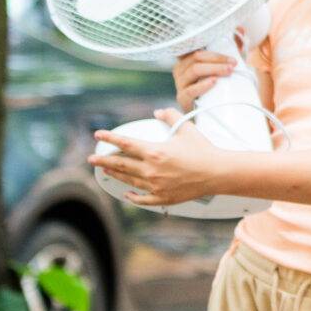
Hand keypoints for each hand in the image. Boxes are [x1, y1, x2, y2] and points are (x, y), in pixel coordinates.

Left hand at [88, 110, 220, 206]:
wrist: (218, 172)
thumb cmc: (204, 150)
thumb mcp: (186, 129)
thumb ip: (170, 117)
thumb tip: (158, 112)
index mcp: (155, 152)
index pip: (125, 143)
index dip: (109, 138)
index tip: (98, 135)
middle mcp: (151, 169)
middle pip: (120, 164)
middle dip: (103, 160)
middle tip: (92, 158)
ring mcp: (155, 185)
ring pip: (128, 180)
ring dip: (115, 174)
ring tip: (106, 171)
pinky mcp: (163, 197)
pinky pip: (142, 198)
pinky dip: (133, 196)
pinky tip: (127, 193)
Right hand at [173, 48, 234, 112]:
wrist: (209, 114)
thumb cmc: (215, 89)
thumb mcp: (220, 70)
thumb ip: (227, 55)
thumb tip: (241, 36)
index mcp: (187, 61)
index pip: (196, 49)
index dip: (212, 50)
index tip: (229, 55)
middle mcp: (180, 70)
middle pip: (196, 57)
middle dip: (217, 59)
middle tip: (233, 63)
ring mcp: (180, 84)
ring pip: (194, 70)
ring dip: (213, 69)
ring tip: (228, 71)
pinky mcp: (182, 99)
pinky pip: (190, 90)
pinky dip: (202, 85)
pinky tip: (214, 82)